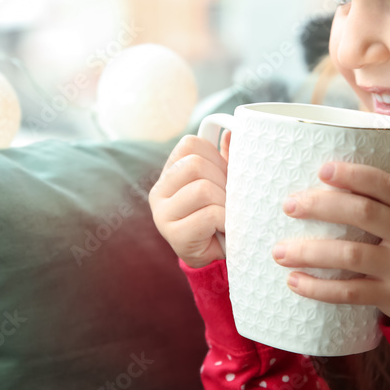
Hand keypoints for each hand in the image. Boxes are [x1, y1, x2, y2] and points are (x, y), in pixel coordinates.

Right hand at [149, 130, 231, 268]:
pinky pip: (209, 215)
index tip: (223, 177)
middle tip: (228, 200)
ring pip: (202, 189)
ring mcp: (162, 213)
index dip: (215, 157)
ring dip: (224, 202)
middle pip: (195, 165)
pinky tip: (222, 228)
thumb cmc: (218, 215)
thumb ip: (225, 158)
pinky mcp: (173, 235)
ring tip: (225, 215)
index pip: (190, 144)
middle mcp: (159, 190)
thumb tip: (230, 133)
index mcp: (170, 171)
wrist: (214, 255)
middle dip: (222, 181)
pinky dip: (224, 220)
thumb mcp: (223, 182)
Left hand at [273, 160, 389, 324]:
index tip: (322, 168)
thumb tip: (387, 131)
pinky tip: (294, 281)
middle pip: (364, 214)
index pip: (388, 185)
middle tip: (288, 204)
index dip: (355, 175)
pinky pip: (352, 292)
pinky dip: (320, 289)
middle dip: (322, 206)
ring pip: (352, 255)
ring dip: (311, 252)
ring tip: (278, 251)